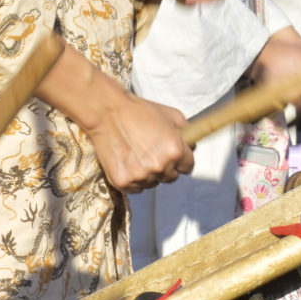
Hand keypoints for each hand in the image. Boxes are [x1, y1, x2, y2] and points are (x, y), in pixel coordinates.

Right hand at [77, 86, 193, 190]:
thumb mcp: (172, 115)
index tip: (172, 155)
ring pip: (152, 183)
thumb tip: (192, 146)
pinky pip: (135, 188)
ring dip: (148, 174)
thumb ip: (187, 133)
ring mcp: (140, 176)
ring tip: (136, 155)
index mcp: (175, 151)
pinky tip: (127, 162)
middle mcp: (160, 167)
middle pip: (171, 177)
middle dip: (165, 167)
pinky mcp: (123, 183)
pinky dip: (133, 179)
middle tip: (151, 152)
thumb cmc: (139, 111)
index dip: (181, 160)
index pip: (188, 167)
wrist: (107, 112)